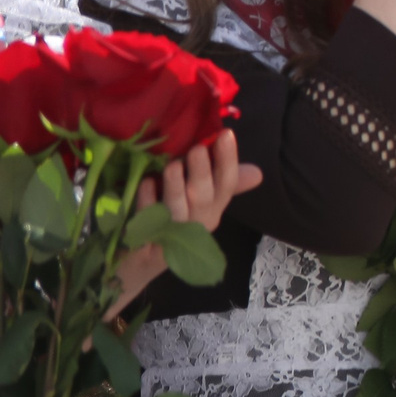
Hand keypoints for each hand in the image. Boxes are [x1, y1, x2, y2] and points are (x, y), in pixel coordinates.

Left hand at [110, 131, 260, 314]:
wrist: (138, 263)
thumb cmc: (172, 226)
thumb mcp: (201, 205)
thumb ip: (224, 185)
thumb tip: (257, 172)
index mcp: (213, 210)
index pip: (227, 184)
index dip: (228, 160)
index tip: (226, 133)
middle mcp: (197, 224)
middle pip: (205, 197)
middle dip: (202, 173)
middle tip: (197, 148)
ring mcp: (173, 237)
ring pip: (178, 210)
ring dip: (176, 187)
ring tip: (173, 165)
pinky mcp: (147, 245)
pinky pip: (147, 222)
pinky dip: (148, 201)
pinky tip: (146, 183)